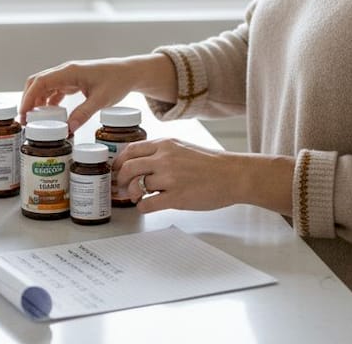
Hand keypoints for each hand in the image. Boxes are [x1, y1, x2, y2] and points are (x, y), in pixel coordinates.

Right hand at [20, 57, 140, 132]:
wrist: (129, 72)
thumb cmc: (117, 81)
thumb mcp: (101, 99)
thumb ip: (84, 113)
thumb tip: (68, 129)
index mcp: (70, 71)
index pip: (41, 82)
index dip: (29, 98)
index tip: (24, 114)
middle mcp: (66, 71)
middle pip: (37, 82)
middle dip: (28, 100)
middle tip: (25, 120)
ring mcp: (68, 75)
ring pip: (44, 86)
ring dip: (37, 101)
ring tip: (34, 121)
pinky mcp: (73, 81)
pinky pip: (54, 90)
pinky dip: (48, 102)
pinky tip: (49, 116)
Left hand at [115, 139, 294, 214]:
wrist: (234, 175)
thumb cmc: (211, 163)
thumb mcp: (183, 147)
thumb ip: (162, 151)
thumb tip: (140, 161)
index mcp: (166, 144)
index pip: (131, 150)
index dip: (119, 161)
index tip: (117, 170)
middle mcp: (165, 158)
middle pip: (128, 167)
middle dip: (121, 179)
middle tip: (121, 187)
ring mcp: (170, 178)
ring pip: (137, 186)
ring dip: (132, 194)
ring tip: (138, 197)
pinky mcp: (177, 197)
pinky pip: (147, 204)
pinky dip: (142, 207)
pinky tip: (147, 206)